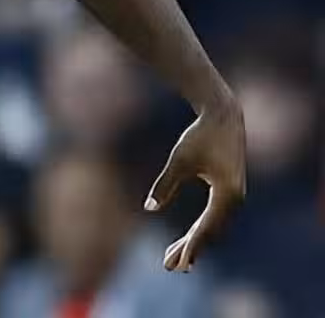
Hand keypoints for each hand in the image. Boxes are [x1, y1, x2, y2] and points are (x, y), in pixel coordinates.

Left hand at [145, 98, 246, 271]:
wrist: (224, 117)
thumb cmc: (200, 136)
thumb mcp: (180, 160)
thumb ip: (166, 184)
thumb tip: (150, 208)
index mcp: (227, 195)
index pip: (206, 229)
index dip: (191, 247)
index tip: (177, 264)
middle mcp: (235, 200)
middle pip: (211, 233)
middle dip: (191, 251)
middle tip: (171, 268)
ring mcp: (235, 197)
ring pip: (213, 227)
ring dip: (195, 243)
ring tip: (175, 258)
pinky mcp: (230, 192)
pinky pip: (215, 218)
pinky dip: (202, 230)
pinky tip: (189, 240)